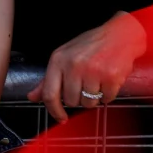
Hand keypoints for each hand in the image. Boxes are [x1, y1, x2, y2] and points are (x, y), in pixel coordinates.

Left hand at [29, 12, 146, 120]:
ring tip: (98, 80)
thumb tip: (32, 97)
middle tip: (86, 84)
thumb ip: (48, 79)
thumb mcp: (64, 56)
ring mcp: (93, 71)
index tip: (61, 117)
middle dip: (79, 98)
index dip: (54, 110)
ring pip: (89, 103)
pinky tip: (108, 80)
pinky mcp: (111, 76)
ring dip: (95, 97)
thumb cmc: (91, 45)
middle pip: (71, 102)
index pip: (49, 94)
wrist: (120, 34)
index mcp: (58, 60)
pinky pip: (107, 99)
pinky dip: (108, 94)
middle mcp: (74, 65)